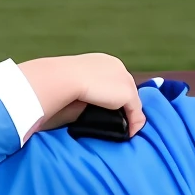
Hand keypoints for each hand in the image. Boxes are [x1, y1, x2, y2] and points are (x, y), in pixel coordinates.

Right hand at [19, 53, 144, 136]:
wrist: (64, 77)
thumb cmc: (59, 79)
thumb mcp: (72, 81)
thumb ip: (82, 89)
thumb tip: (81, 105)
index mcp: (102, 61)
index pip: (113, 79)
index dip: (111, 93)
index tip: (106, 105)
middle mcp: (116, 66)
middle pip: (125, 88)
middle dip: (123, 103)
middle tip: (117, 119)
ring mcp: (124, 79)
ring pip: (133, 101)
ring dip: (129, 114)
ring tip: (122, 128)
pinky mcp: (128, 95)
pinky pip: (136, 113)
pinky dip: (133, 125)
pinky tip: (127, 134)